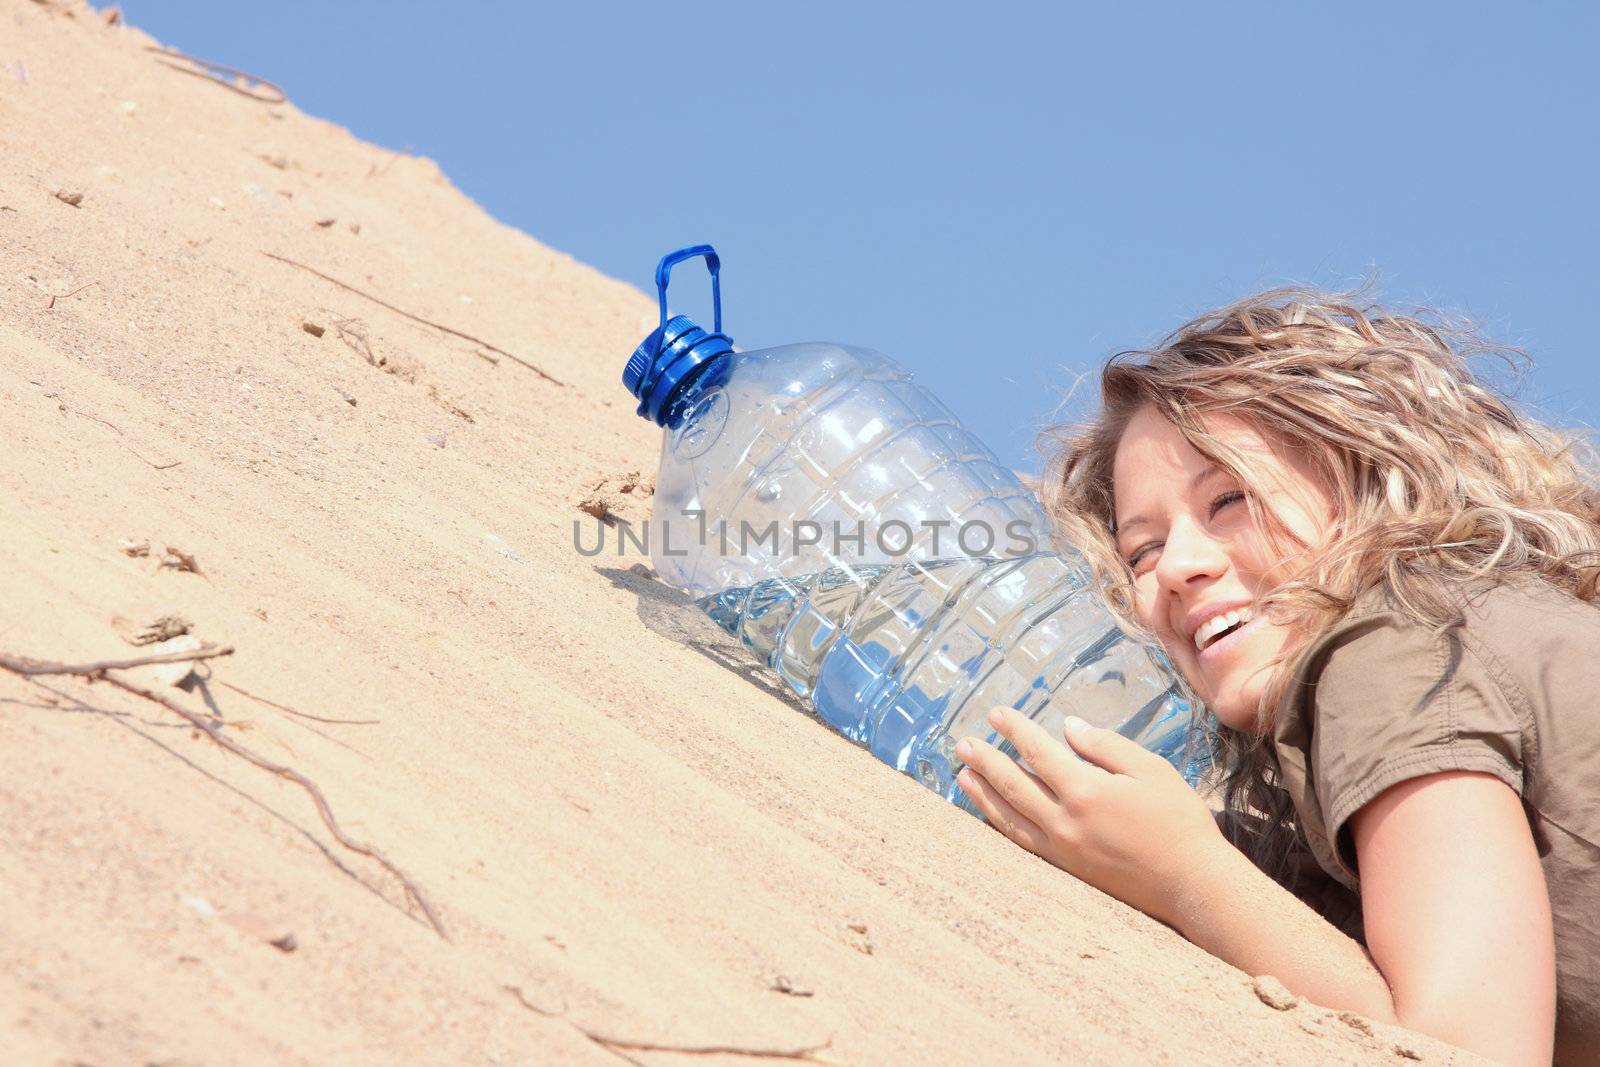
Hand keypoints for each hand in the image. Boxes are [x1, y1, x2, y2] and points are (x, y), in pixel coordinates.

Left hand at [955, 707, 1225, 927]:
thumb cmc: (1178, 822)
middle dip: (985, 761)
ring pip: (1010, 817)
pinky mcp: (1067, 870)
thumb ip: (1105, 746)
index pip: (1037, 752)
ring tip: (963, 776)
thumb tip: (1067, 729)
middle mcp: (1065, 821)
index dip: (1014, 730)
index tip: (996, 714)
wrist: (1192, 884)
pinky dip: (1001, 825)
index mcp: (1086, 790)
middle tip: (963, 744)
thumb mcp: (1150, 770)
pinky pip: (1022, 843)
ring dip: (983, 794)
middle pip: (1013, 784)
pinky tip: (990, 814)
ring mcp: (1062, 849)